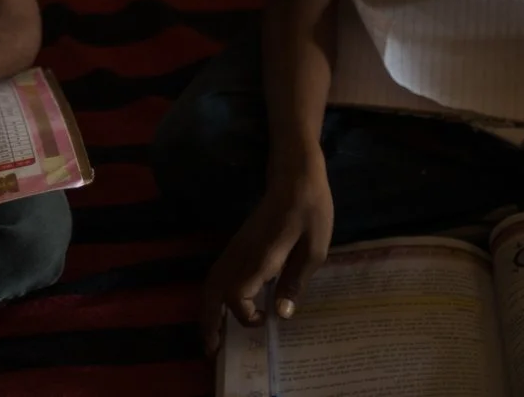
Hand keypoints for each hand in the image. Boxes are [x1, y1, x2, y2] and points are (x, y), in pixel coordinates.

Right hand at [196, 161, 333, 354]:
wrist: (295, 174)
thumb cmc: (310, 209)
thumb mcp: (315, 249)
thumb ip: (296, 282)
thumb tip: (281, 315)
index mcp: (261, 256)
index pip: (237, 293)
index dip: (244, 314)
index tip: (263, 321)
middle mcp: (241, 253)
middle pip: (213, 290)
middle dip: (208, 321)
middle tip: (211, 350)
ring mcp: (236, 246)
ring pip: (212, 280)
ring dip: (208, 309)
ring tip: (211, 335)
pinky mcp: (239, 243)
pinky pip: (218, 272)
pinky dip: (215, 293)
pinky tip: (224, 305)